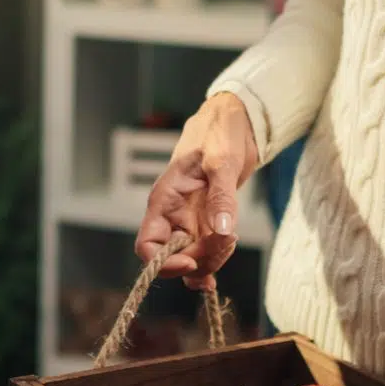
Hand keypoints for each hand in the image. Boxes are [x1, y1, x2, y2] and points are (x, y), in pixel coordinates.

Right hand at [134, 92, 258, 288]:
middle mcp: (173, 215)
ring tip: (232, 237)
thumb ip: (221, 196)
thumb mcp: (221, 160)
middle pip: (175, 258)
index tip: (192, 262)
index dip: (165, 262)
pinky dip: (215, 261)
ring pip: (193, 258)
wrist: (236, 123)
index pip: (148, 245)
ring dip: (213, 259)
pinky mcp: (208, 222)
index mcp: (165, 199)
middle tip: (227, 240)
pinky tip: (225, 256)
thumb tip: (221, 231)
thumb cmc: (219, 132)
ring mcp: (190, 220)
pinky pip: (206, 252)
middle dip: (201, 258)